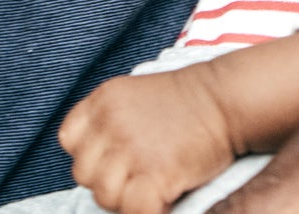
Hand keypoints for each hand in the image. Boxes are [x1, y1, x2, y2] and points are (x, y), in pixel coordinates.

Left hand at [61, 67, 239, 213]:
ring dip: (127, 200)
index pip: (70, 139)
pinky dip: (147, 212)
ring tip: (152, 188)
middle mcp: (111, 122)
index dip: (90, 155)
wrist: (228, 100)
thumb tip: (99, 166)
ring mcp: (131, 148)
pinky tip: (163, 202)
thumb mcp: (136, 97)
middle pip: (84, 173)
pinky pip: (133, 210)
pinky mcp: (155, 172)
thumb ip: (110, 124)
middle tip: (137, 177)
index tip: (113, 159)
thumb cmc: (189, 103)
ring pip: (104, 196)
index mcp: (104, 99)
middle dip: (108, 181)